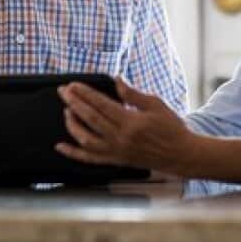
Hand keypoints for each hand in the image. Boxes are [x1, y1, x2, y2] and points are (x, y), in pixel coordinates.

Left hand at [56, 79, 194, 173]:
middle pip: (90, 118)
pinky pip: (89, 159)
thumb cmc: (171, 128)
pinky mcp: (115, 161)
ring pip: (86, 139)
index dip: (85, 93)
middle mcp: (120, 138)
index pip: (101, 104)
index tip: (73, 85)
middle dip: (74, 103)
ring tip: (67, 111)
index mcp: (130, 122)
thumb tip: (116, 80)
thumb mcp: (155, 105)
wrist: (180, 154)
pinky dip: (73, 153)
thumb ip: (133, 94)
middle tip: (62, 92)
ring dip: (72, 124)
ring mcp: (116, 151)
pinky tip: (60, 146)